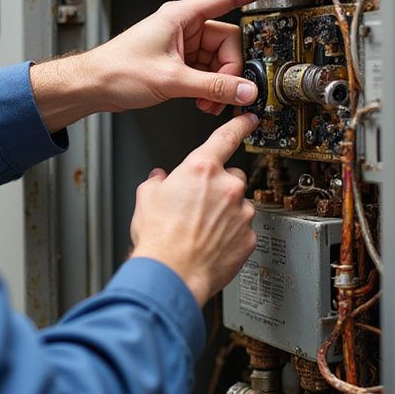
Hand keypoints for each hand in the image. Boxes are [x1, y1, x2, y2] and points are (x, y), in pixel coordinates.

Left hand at [84, 0, 284, 115]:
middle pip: (228, 43)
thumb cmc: (117, 70)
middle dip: (230, 72)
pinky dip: (209, 89)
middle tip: (227, 93)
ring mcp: (182, 45)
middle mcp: (184, 27)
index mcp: (182, 16)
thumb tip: (244, 91)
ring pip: (218, 62)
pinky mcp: (178, 63)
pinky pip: (206, 73)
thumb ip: (212, 87)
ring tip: (208, 103)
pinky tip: (202, 102)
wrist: (93, 86)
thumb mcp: (171, 80)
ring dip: (219, 85)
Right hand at [129, 113, 258, 305]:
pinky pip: (242, 229)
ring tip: (201, 229)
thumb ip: (157, 181)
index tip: (249, 118)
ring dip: (225, 212)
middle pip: (232, 176)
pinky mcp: (248, 237)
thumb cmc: (158, 238)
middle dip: (219, 185)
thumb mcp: (146, 197)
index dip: (240, 124)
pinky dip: (230, 234)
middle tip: (200, 203)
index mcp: (201, 169)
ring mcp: (241, 212)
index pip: (227, 136)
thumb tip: (159, 179)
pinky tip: (211, 243)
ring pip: (238, 204)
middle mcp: (227, 187)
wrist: (171, 275)